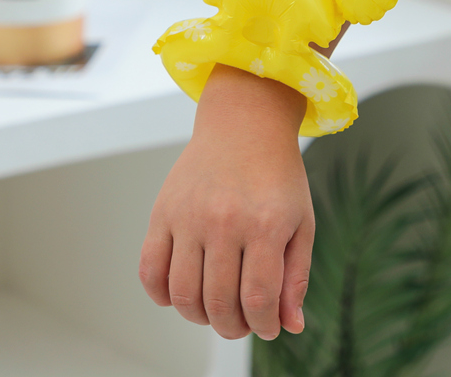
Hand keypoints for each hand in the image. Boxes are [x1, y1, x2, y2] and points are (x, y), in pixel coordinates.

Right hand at [139, 64, 312, 339]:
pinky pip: (149, 271)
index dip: (262, 325)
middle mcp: (224, 220)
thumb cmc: (276, 173)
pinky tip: (181, 292)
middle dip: (232, 326)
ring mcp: (188, 215)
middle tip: (241, 320)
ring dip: (198, 316)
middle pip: (218, 302)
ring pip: (182, 295)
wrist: (244, 123)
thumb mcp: (301, 221)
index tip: (266, 326)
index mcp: (265, 223)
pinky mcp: (162, 211)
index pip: (257, 299)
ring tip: (214, 308)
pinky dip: (162, 295)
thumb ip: (296, 275)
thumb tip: (289, 325)